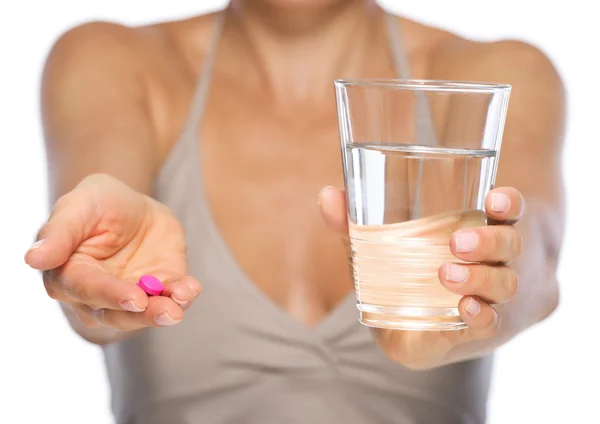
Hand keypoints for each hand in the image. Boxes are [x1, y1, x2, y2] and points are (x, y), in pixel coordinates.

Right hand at [25, 174, 200, 330]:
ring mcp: (131, 294)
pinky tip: (190, 289)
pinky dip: (183, 296)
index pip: (88, 290)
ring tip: (182, 300)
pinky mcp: (160, 288)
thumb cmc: (96, 203)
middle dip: (144, 313)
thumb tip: (34, 259)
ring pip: (145, 313)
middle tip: (167, 311)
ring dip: (165, 310)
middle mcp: (98, 295)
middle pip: (118, 313)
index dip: (110, 295)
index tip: (134, 298)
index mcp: (69, 275)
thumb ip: (59, 232)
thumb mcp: (79, 205)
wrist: (133, 203)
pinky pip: (172, 297)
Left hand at [319, 186, 523, 368]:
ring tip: (446, 274)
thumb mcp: (386, 247)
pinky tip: (466, 309)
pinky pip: (491, 323)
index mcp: (480, 231)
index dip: (508, 202)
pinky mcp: (478, 330)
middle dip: (489, 240)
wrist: (433, 329)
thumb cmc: (412, 274)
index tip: (493, 199)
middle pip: (509, 244)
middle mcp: (495, 262)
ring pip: (504, 283)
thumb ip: (356, 224)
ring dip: (480, 278)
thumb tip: (326, 196)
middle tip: (458, 242)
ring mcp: (493, 298)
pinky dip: (481, 316)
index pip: (508, 211)